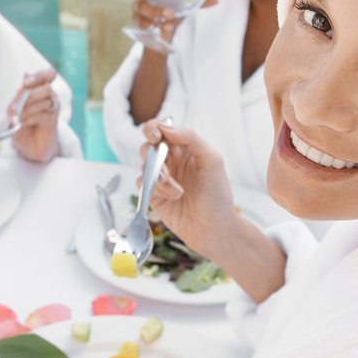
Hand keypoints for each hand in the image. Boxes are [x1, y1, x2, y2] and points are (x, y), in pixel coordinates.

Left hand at [9, 69, 61, 162]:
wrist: (27, 145)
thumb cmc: (20, 125)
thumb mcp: (14, 108)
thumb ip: (20, 93)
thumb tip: (25, 74)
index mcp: (40, 89)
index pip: (48, 75)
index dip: (39, 76)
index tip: (27, 82)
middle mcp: (49, 97)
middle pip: (47, 87)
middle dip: (30, 95)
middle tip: (14, 107)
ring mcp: (53, 109)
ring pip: (45, 101)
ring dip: (27, 109)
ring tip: (17, 118)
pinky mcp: (53, 121)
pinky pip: (43, 115)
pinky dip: (30, 118)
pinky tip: (22, 123)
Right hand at [129, 0, 217, 42]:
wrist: (165, 29)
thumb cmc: (172, 6)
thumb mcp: (186, 1)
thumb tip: (216, 0)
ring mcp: (138, 6)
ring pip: (139, 5)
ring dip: (154, 9)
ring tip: (170, 13)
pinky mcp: (139, 21)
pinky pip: (141, 23)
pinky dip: (153, 25)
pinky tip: (167, 26)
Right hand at [139, 121, 236, 262]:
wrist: (212, 228)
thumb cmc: (216, 195)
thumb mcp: (212, 161)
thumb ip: (190, 139)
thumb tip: (167, 128)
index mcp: (185, 149)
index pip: (163, 129)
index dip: (154, 129)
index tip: (156, 137)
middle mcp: (171, 161)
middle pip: (149, 146)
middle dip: (154, 155)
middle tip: (164, 165)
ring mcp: (160, 178)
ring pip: (145, 165)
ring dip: (161, 178)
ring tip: (179, 192)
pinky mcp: (152, 194)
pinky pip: (141, 183)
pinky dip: (155, 189)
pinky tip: (172, 198)